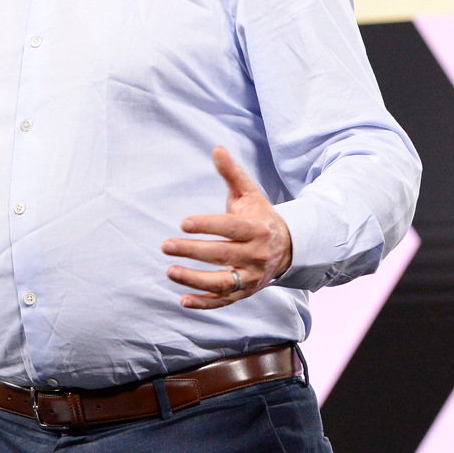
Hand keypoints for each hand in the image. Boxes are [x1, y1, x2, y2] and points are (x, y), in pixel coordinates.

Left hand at [161, 146, 293, 309]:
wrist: (288, 248)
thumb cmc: (259, 217)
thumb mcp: (250, 194)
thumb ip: (232, 174)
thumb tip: (216, 148)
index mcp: (256, 229)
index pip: (231, 228)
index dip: (208, 226)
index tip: (184, 223)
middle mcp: (255, 255)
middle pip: (222, 254)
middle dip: (193, 251)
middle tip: (165, 245)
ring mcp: (250, 276)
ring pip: (222, 282)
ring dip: (195, 279)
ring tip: (169, 271)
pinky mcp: (244, 292)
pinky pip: (224, 301)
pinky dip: (205, 303)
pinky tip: (182, 300)